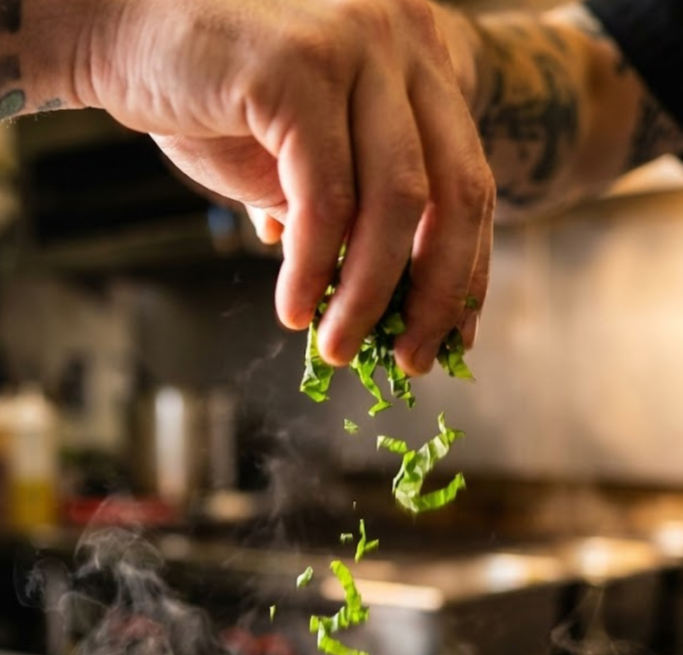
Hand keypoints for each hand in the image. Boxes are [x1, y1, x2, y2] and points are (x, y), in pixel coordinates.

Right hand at [77, 0, 494, 372]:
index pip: (469, 183)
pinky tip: (293, 309)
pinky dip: (314, 266)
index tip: (450, 339)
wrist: (123, 36)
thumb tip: (386, 310)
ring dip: (367, 295)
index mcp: (418, 62)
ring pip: (395, 203)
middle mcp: (403, 41)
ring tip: (339, 349)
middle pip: (456, 193)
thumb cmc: (213, 103)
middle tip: (410, 360)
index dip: (465, 272)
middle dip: (436, 294)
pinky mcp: (300, 67)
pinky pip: (326, 196)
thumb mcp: (301, 166)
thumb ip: (349, 219)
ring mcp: (356, 45)